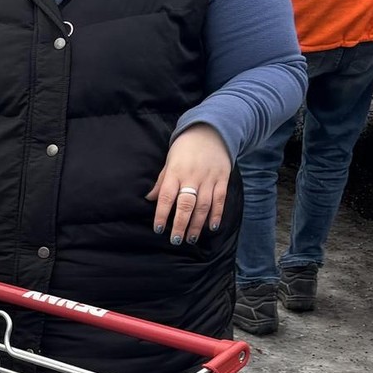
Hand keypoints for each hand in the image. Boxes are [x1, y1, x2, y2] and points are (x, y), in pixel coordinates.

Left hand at [145, 124, 231, 245]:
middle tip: (176, 240)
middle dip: (180, 224)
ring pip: (203, 205)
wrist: (210, 132)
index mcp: (175, 172)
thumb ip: (162, 181)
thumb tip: (149, 198)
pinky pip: (220, 200)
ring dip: (197, 224)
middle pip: (186, 204)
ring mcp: (209, 179)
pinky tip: (211, 227)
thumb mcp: (169, 161)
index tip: (158, 229)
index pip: (166, 196)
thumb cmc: (184, 148)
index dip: (161, 214)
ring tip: (191, 238)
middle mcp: (192, 177)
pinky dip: (216, 214)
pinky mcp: (222, 179)